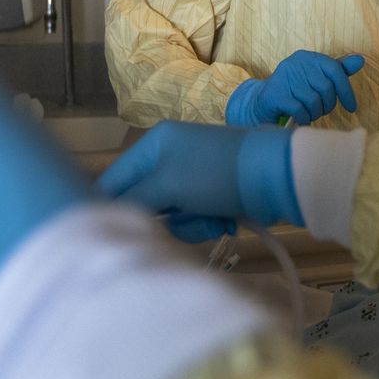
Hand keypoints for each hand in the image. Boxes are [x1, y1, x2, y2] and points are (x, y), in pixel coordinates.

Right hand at [97, 121, 300, 242]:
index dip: (108, 207)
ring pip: (169, 215)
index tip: (107, 234)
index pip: (112, 179)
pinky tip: (225, 221)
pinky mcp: (211, 192)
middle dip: (163, 218)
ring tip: (211, 220)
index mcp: (153, 144)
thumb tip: (104, 213)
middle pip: (143, 201)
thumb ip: (134, 199)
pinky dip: (207, 223)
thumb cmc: (215, 175)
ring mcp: (191, 174)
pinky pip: (193, 216)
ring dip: (189, 225)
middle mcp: (167, 155)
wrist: (274, 176)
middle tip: (181, 219)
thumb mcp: (168, 184)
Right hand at [223, 50, 365, 126]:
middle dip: (327, 105)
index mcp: (307, 57)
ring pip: (313, 101)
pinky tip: (301, 119)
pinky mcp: (275, 94)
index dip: (346, 91)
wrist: (262, 103)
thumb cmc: (295, 91)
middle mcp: (294, 63)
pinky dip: (304, 118)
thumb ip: (338, 70)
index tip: (352, 108)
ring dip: (315, 113)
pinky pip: (300, 110)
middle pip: (326, 88)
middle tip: (320, 111)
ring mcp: (283, 78)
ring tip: (309, 114)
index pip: (335, 70)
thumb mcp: (316, 79)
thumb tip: (360, 60)